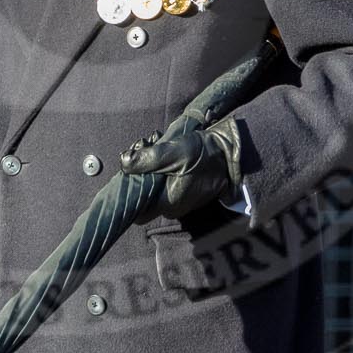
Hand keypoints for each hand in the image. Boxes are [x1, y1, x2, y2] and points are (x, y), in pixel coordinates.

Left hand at [121, 117, 245, 222]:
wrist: (229, 152)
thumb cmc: (202, 153)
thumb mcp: (174, 151)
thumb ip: (147, 159)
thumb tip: (124, 162)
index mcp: (167, 203)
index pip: (136, 210)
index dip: (129, 189)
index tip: (130, 168)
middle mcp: (172, 208)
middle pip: (143, 194)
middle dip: (138, 170)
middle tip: (143, 145)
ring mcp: (179, 201)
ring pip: (152, 186)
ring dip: (148, 164)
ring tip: (154, 142)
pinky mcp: (185, 192)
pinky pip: (164, 183)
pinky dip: (159, 166)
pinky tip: (162, 148)